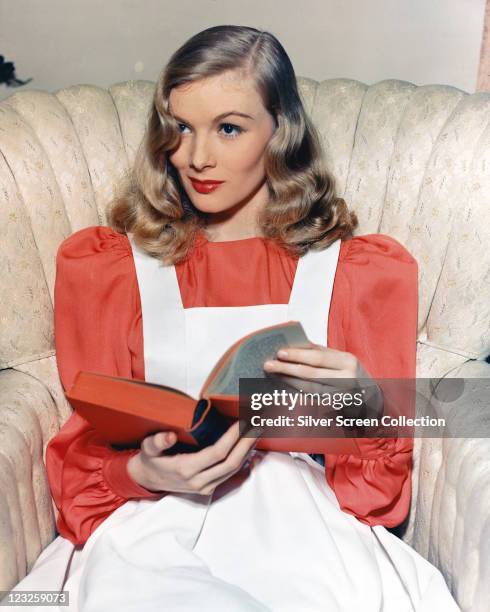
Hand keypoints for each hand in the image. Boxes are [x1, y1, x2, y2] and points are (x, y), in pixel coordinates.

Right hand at [127, 421, 259, 495]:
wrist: (148, 481)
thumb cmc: (151, 460)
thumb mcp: (148, 449)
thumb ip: (157, 442)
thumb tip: (170, 436)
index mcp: (186, 469)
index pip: (217, 453)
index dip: (232, 438)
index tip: (243, 422)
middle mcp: (199, 482)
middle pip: (231, 463)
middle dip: (247, 443)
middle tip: (258, 424)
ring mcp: (206, 488)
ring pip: (234, 470)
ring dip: (248, 450)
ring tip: (257, 431)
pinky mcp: (210, 488)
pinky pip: (231, 475)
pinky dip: (243, 460)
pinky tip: (250, 447)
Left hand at [263, 344, 382, 416]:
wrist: (372, 398)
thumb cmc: (352, 373)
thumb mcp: (342, 360)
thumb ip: (322, 353)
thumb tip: (296, 345)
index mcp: (347, 360)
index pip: (318, 357)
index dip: (297, 355)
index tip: (279, 352)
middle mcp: (347, 378)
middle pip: (311, 373)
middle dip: (287, 368)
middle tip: (268, 364)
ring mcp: (341, 395)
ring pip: (309, 387)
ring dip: (288, 380)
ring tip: (274, 373)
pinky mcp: (336, 407)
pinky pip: (312, 398)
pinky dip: (297, 390)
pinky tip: (284, 385)